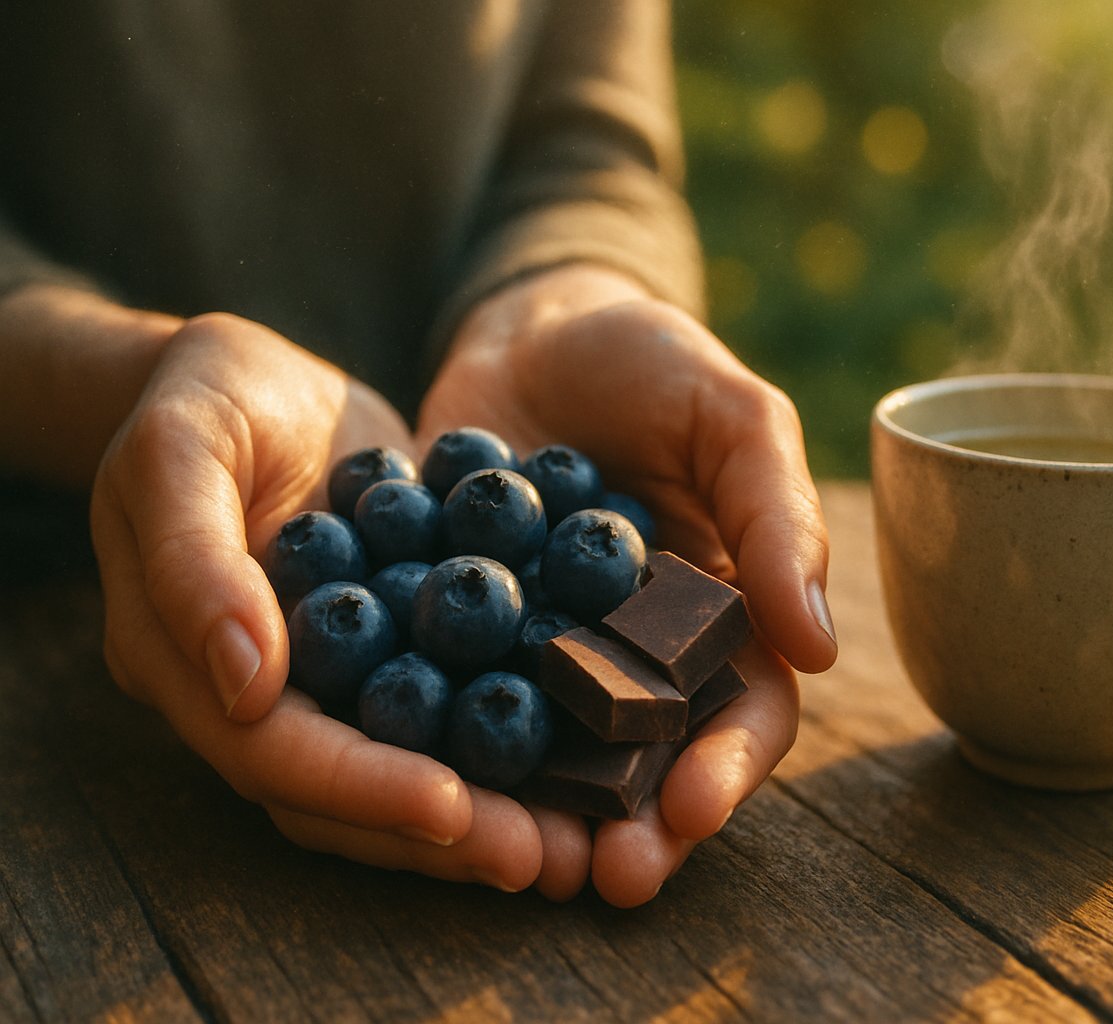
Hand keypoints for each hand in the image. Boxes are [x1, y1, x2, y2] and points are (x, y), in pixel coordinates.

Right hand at [90, 313, 543, 891]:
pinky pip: (460, 702)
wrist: (249, 376)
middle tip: (546, 860)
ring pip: (413, 765)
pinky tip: (597, 745)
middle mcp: (269, 697)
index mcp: (193, 669)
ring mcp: (341, 676)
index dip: (362, 791)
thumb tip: (248, 684)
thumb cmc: (197, 399)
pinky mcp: (403, 644)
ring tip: (583, 835)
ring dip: (496, 807)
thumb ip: (196, 565)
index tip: (454, 810)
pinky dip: (520, 730)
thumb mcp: (177, 453)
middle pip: (353, 793)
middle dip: (447, 834)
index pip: (276, 757)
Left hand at [420, 264, 836, 904]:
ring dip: (547, 816)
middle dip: (641, 826)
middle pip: (654, 764)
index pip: (747, 711)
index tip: (695, 806)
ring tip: (522, 860)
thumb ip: (775, 515)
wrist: (530, 326)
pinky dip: (442, 744)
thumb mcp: (731, 415)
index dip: (729, 765)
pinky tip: (420, 774)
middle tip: (613, 875)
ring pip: (555, 758)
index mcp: (725, 617)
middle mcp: (640, 656)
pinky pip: (454, 701)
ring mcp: (547, 655)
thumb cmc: (654, 363)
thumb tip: (818, 646)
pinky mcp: (461, 638)